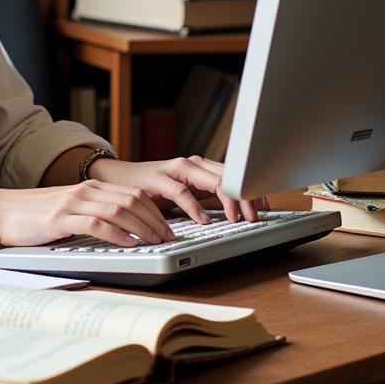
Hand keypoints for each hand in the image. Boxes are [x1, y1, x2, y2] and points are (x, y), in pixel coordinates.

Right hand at [0, 179, 178, 247]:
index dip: (155, 211)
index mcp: (89, 187)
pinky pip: (97, 224)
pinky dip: (118, 235)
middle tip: (169, 238)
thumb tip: (120, 229)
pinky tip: (129, 244)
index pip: (132, 193)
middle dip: (156, 220)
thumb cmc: (31, 214)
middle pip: (132, 200)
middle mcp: (84, 191)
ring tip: (156, 242)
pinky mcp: (60, 219)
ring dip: (143, 228)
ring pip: (119, 210)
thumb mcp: (67, 209)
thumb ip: (91, 212)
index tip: (167, 228)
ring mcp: (72, 203)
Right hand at [89, 155, 269, 224]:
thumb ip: (209, 198)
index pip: (234, 175)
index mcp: (201, 167)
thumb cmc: (154, 189)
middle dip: (245, 195)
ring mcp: (175, 169)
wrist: (118, 178)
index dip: (251, 189)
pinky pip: (180, 191)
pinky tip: (203, 219)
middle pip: (227, 175)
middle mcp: (191, 164)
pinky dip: (193, 206)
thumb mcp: (188, 193)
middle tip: (257, 215)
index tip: (266, 206)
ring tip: (238, 217)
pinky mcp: (158, 178)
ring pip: (210, 180)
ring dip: (226, 198)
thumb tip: (241, 211)